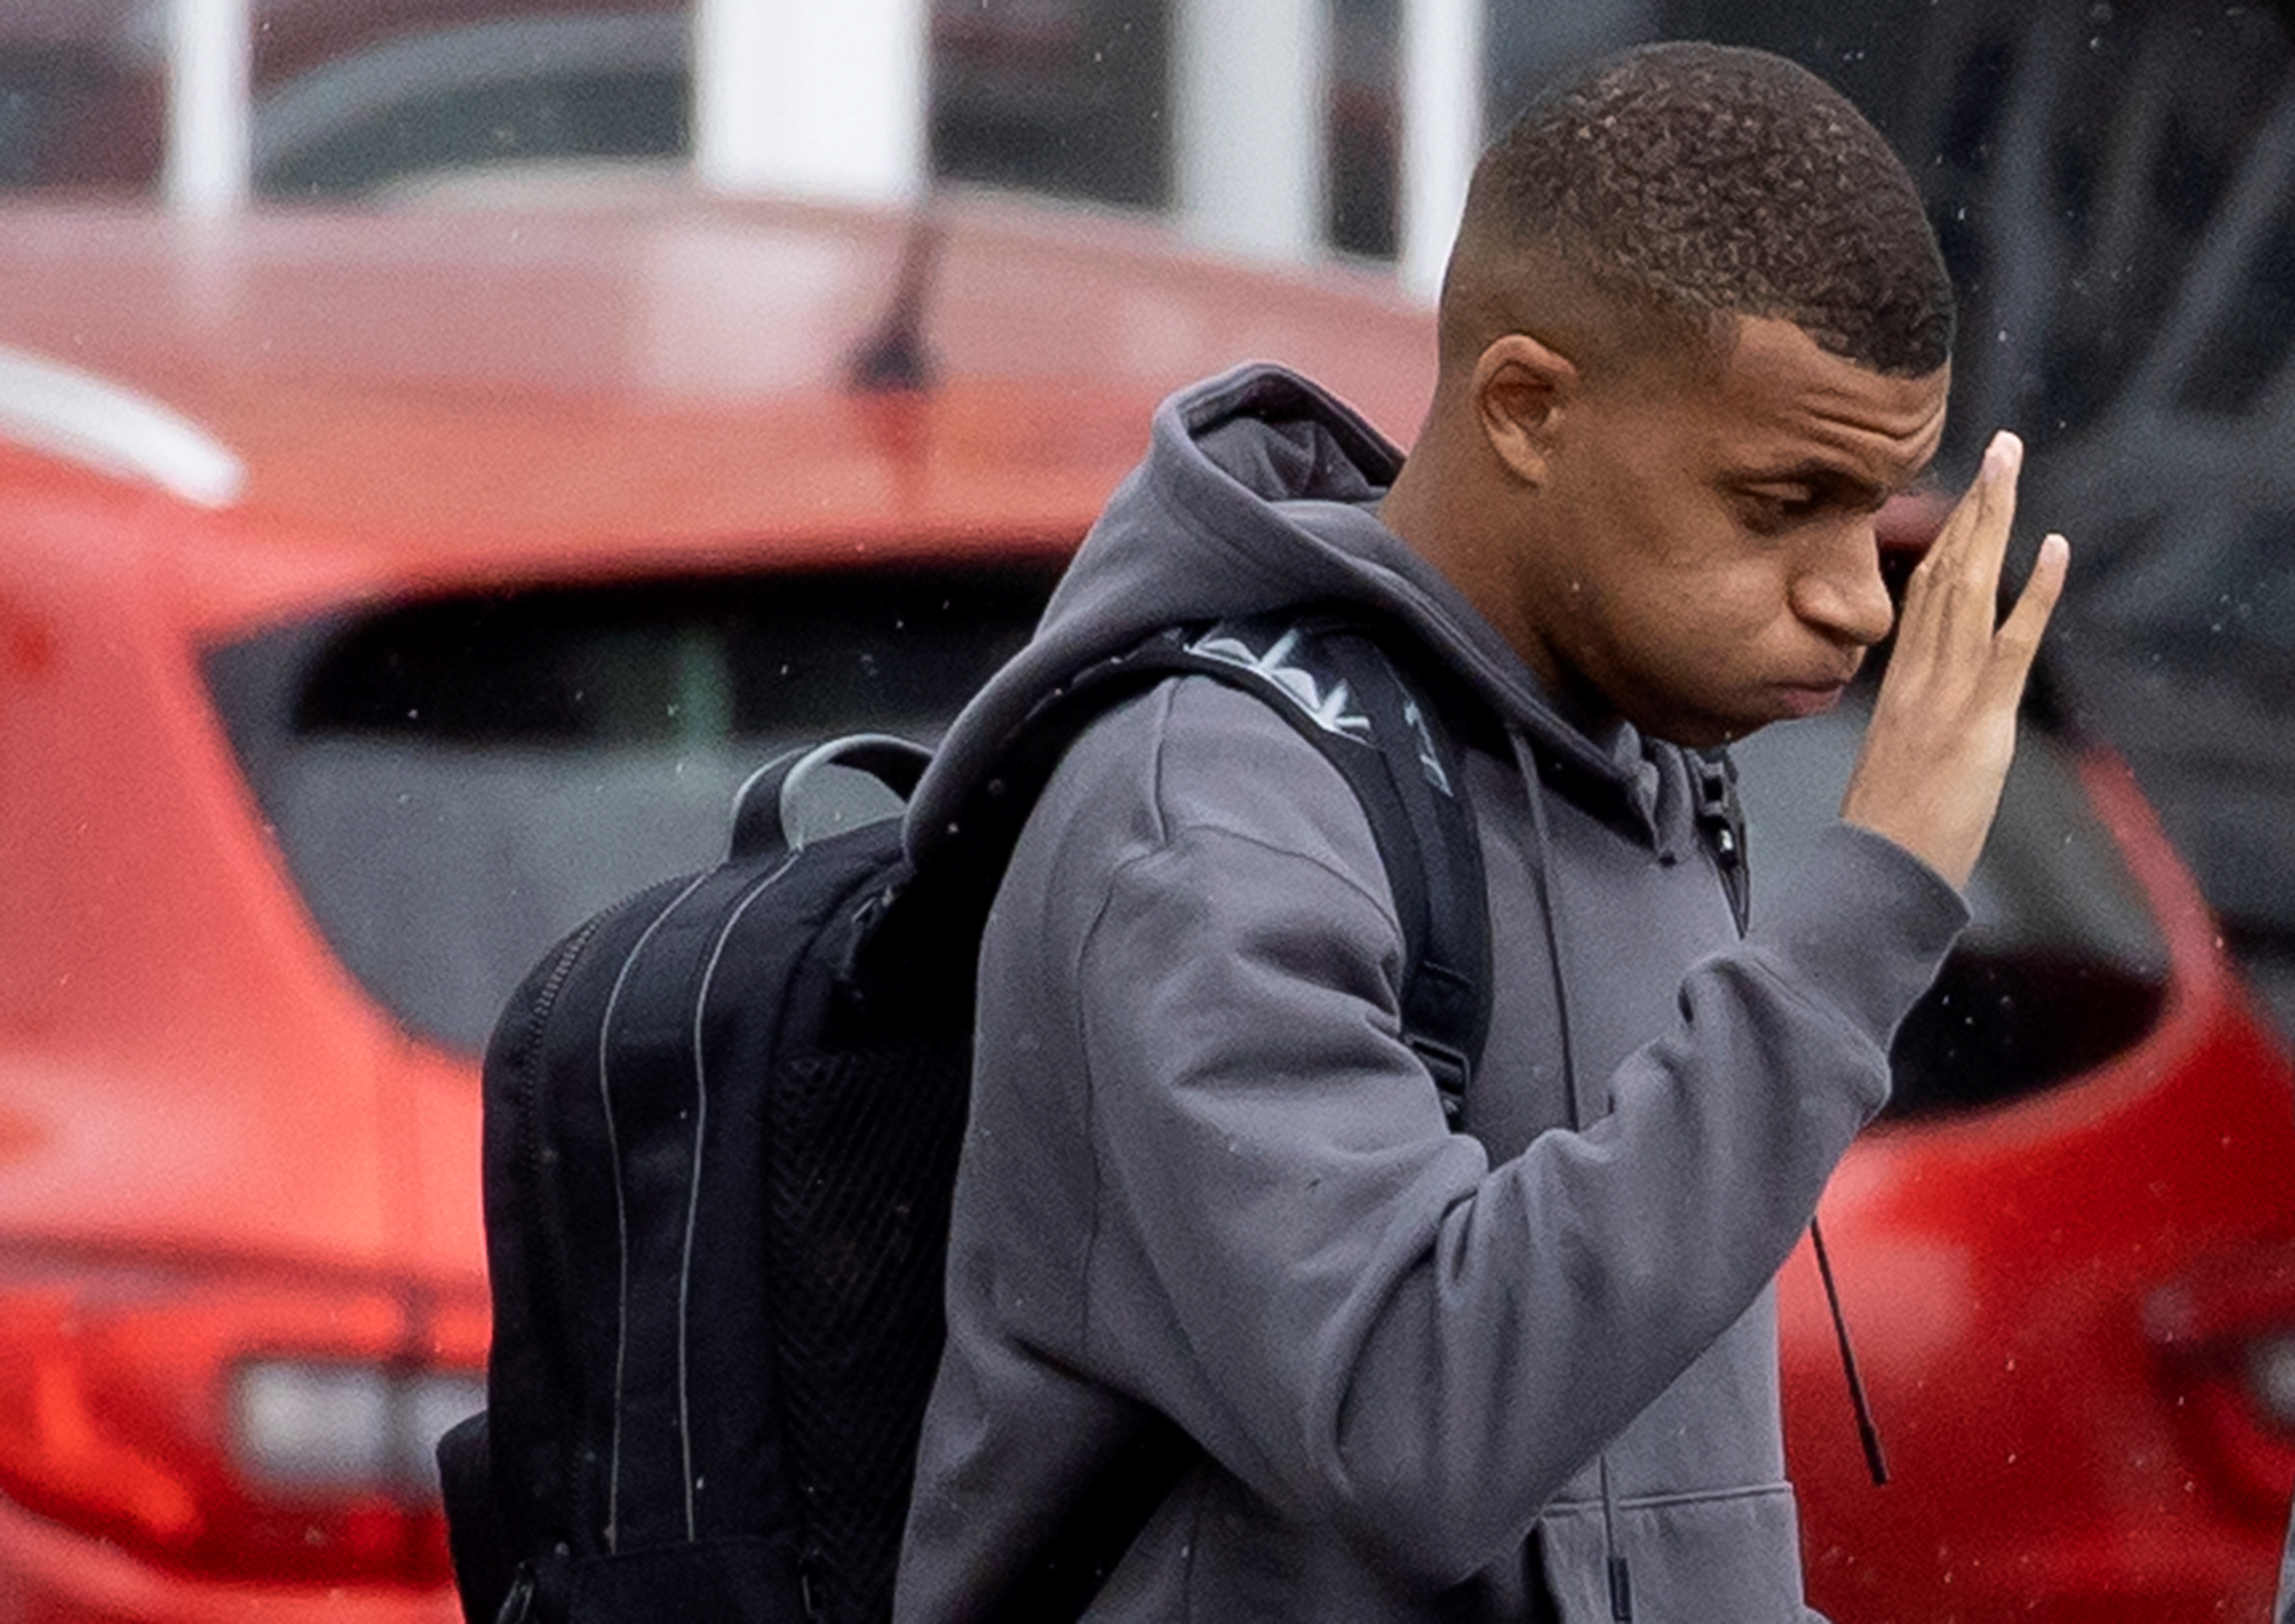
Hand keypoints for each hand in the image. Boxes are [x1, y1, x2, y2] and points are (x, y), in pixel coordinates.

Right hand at [1840, 431, 2069, 889]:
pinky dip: (2034, 593)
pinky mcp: (1979, 719)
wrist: (1875, 871)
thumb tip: (1923, 712)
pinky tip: (2052, 548)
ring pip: (1970, 588)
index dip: (1947, 537)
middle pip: (1946, 572)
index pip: (1924, 593)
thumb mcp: (1891, 762)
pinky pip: (2009, 643)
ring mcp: (1947, 693)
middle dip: (1974, 506)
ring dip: (1995, 522)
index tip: (1965, 491)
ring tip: (2012, 467)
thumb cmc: (1883, 833)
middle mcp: (1919, 675)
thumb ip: (1909, 723)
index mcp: (1899, 684)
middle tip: (1999, 449)